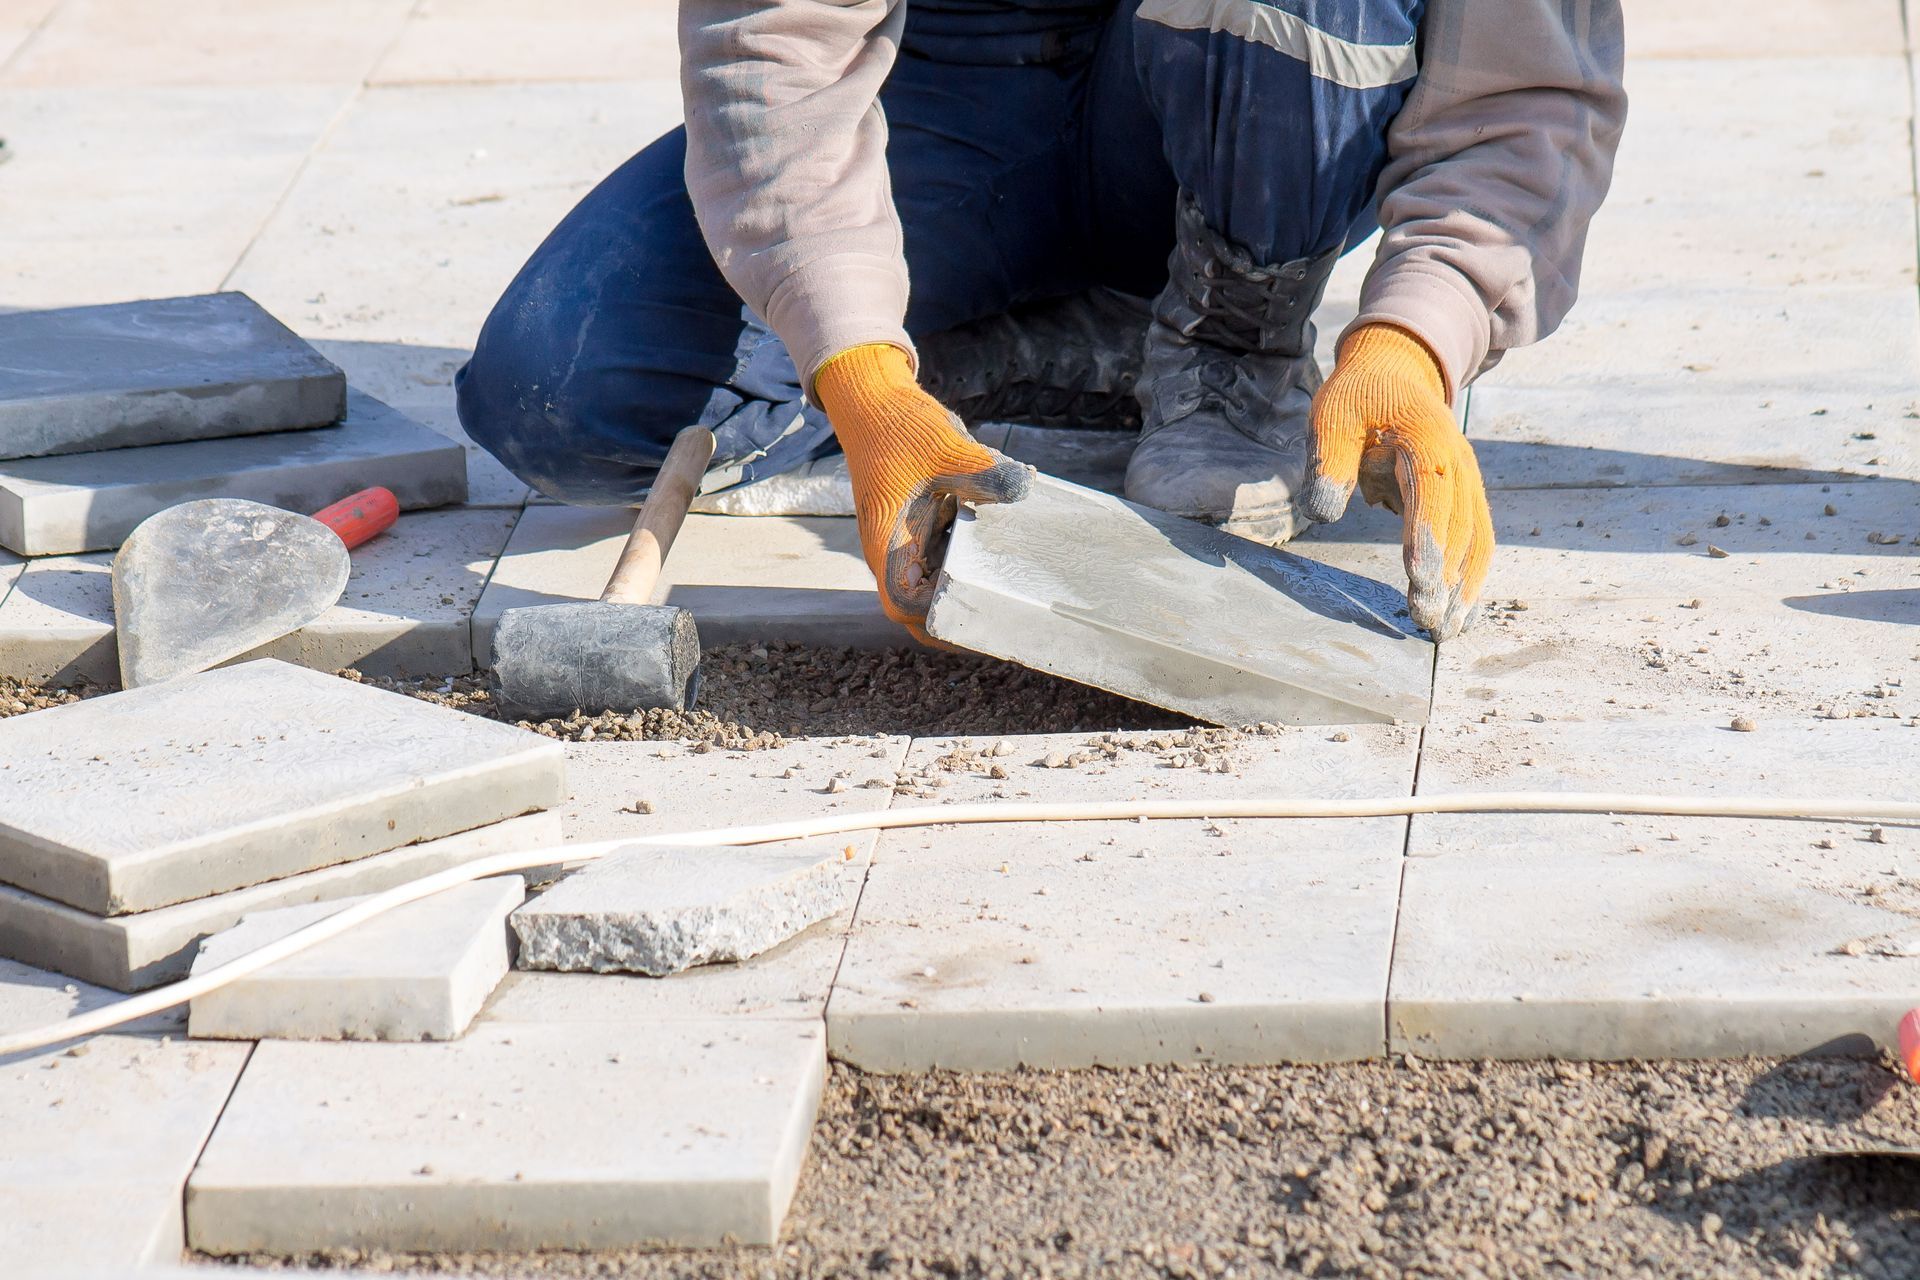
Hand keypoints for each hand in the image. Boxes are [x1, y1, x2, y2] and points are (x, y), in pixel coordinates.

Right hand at [814, 343, 1031, 640]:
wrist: (875, 402)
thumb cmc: (898, 427)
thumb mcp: (947, 447)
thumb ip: (985, 472)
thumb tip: (1024, 486)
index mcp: (887, 542)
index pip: (905, 604)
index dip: (939, 619)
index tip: (981, 615)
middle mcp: (892, 551)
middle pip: (922, 608)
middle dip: (962, 617)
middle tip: (1010, 618)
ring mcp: (905, 541)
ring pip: (935, 586)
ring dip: (967, 591)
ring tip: (1015, 592)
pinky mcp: (919, 528)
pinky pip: (945, 559)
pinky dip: (970, 563)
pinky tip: (1004, 552)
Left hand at [1300, 324, 1493, 639]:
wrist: (1394, 373)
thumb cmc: (1357, 398)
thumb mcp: (1331, 416)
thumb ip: (1328, 462)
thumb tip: (1322, 512)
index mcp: (1426, 439)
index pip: (1433, 494)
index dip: (1428, 537)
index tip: (1420, 580)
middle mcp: (1457, 462)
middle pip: (1460, 526)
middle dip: (1446, 578)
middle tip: (1427, 622)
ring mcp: (1467, 481)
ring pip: (1476, 539)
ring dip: (1465, 586)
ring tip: (1445, 630)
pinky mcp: (1464, 498)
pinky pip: (1476, 540)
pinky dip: (1470, 576)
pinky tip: (1459, 611)